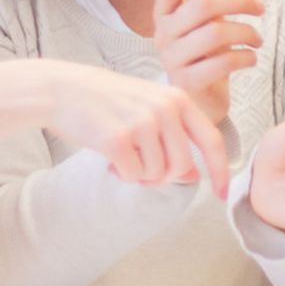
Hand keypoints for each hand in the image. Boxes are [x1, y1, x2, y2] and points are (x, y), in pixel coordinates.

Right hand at [39, 62, 229, 195]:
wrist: (61, 90)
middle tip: (140, 168)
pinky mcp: (118, 139)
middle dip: (163, 177)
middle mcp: (165, 108)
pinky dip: (122, 174)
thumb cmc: (105, 101)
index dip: (220, 171)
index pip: (211, 140)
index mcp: (177, 99)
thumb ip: (174, 137)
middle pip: (182, 166)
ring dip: (139, 174)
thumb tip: (194, 175)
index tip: (223, 195)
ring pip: (156, 173)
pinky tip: (108, 159)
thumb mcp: (146, 109)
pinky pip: (133, 175)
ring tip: (120, 156)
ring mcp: (142, 122)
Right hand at [153, 0, 264, 126]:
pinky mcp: (186, 83)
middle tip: (260, 7)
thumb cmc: (203, 55)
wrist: (199, 101)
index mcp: (163, 14)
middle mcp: (162, 34)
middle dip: (240, 0)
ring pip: (216, 32)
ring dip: (247, 32)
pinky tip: (251, 58)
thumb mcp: (203, 20)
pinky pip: (221, 62)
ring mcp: (171, 60)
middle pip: (203, 3)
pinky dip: (244, 57)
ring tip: (257, 39)